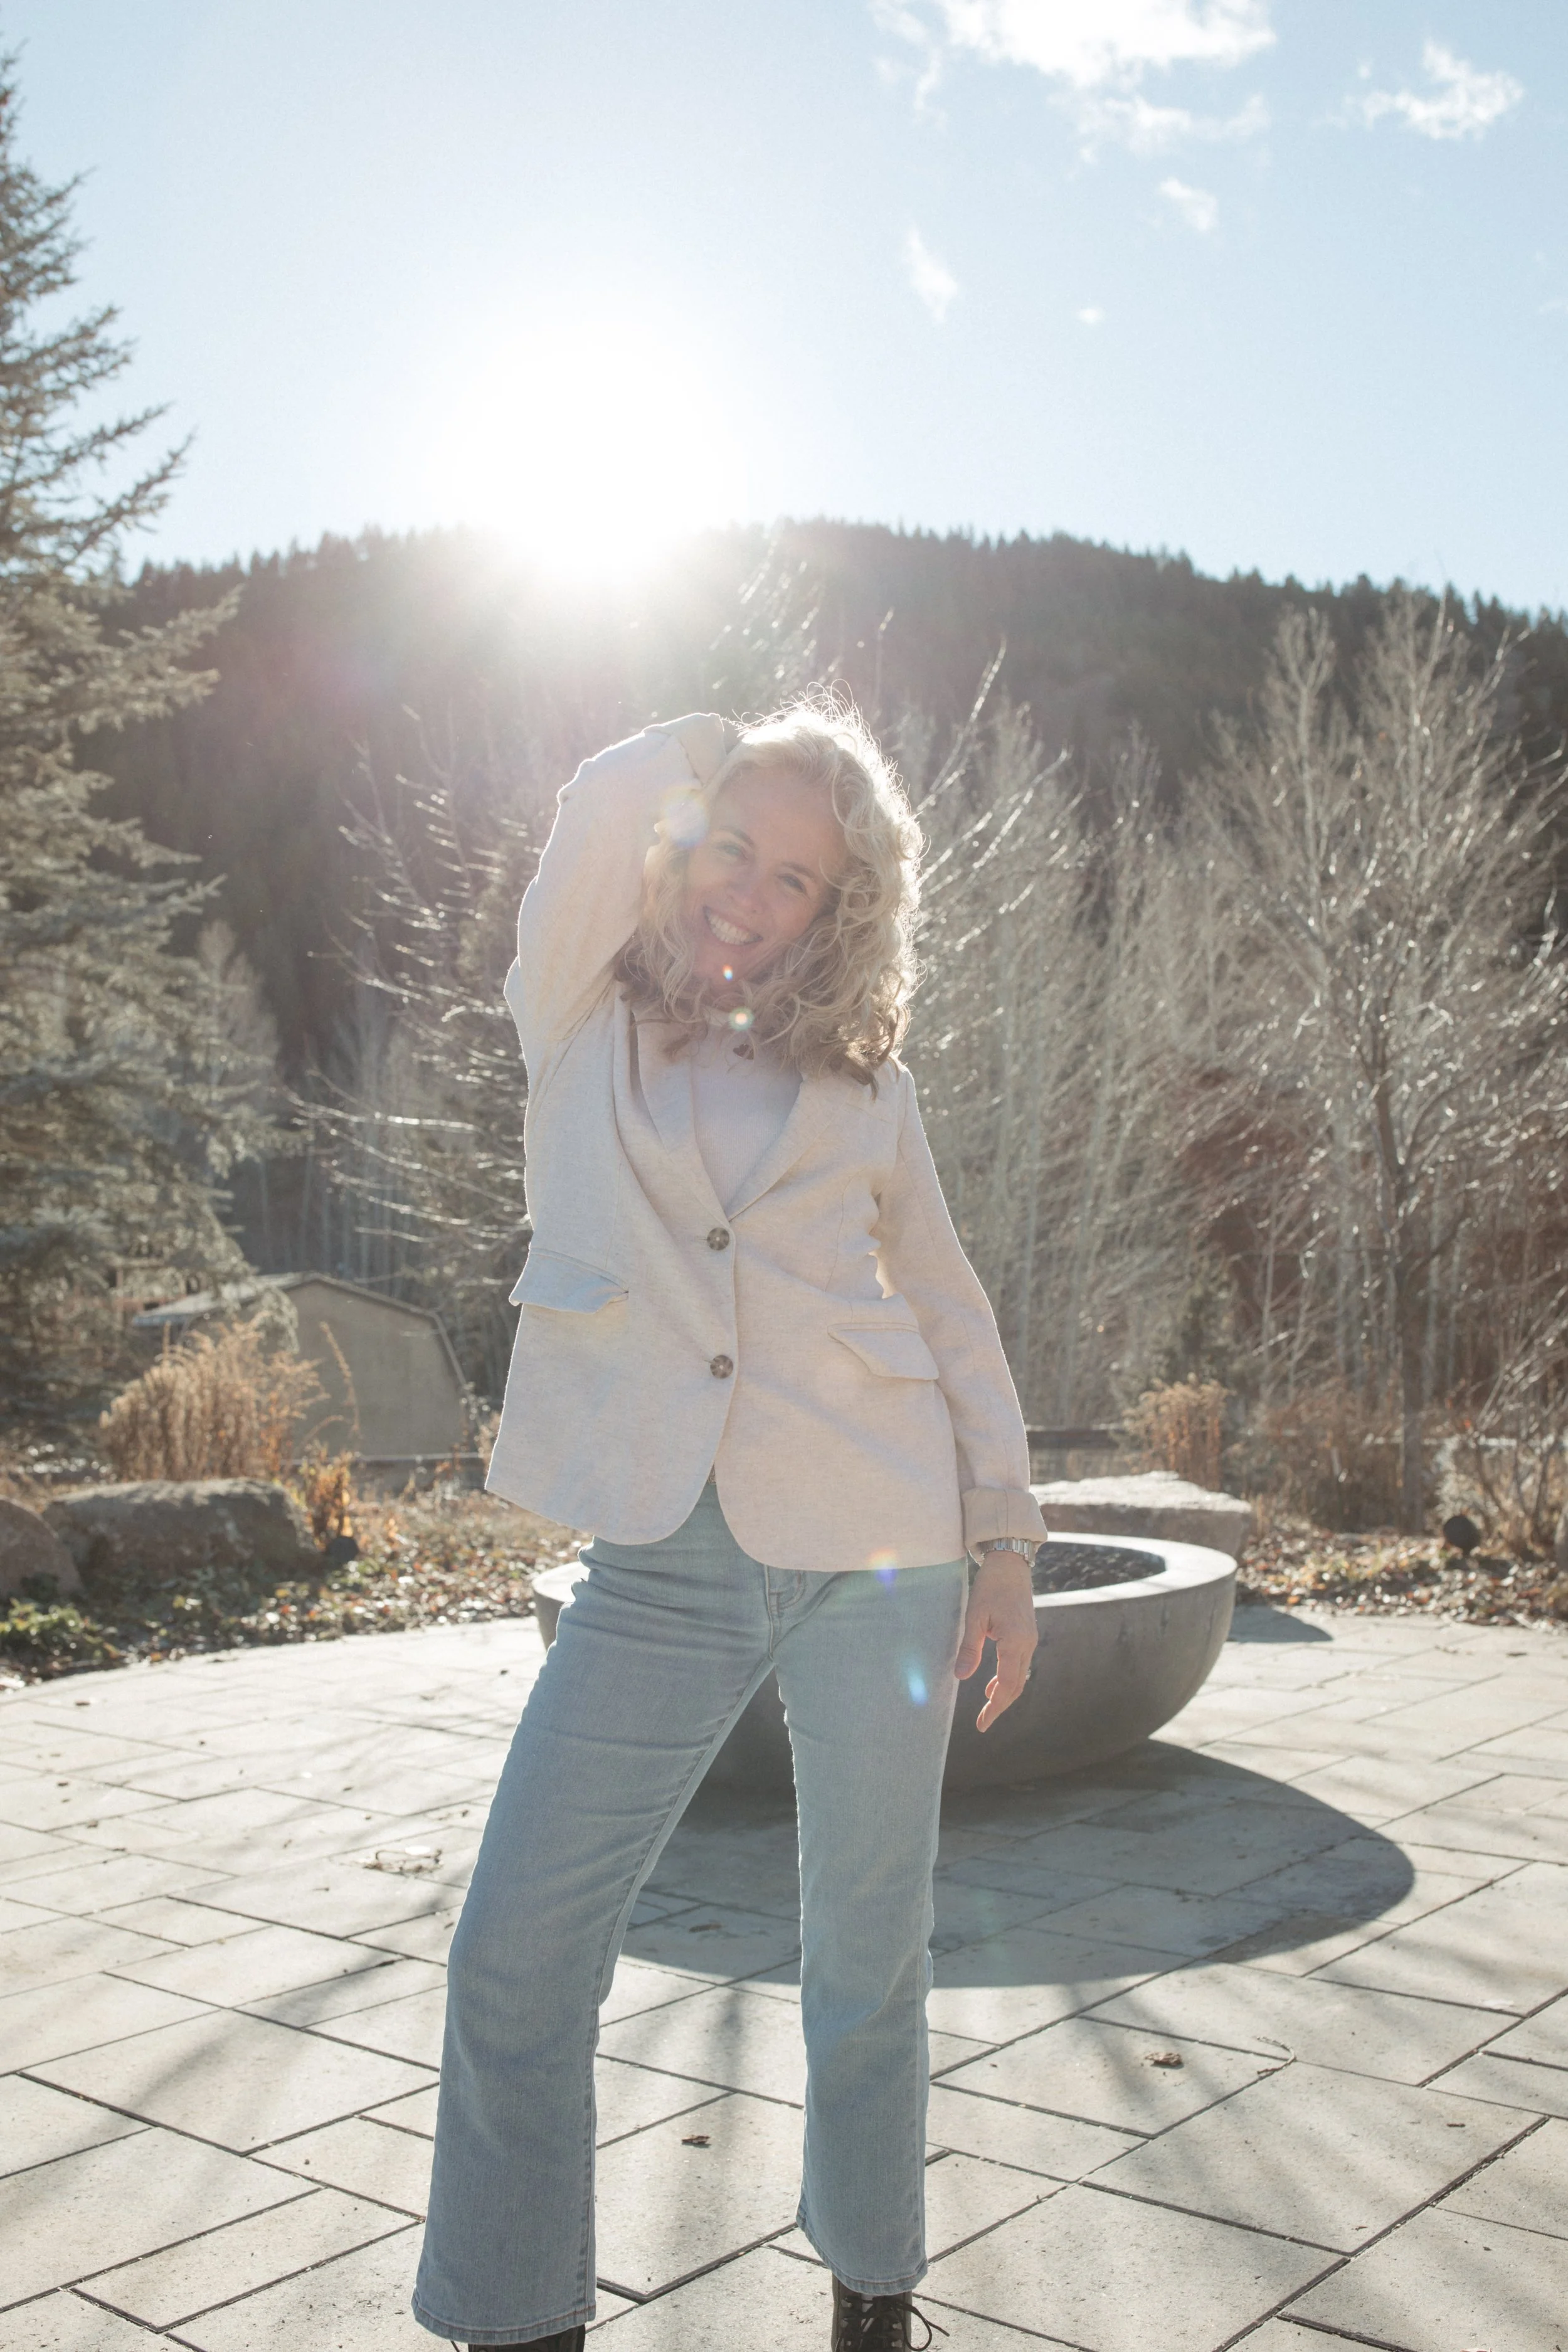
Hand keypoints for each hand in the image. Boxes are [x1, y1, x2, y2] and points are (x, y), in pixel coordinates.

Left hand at [955, 1550, 1038, 1732]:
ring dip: (1004, 1692)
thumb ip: (970, 1649)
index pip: (1006, 1685)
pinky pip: (1019, 1663)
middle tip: (983, 1722)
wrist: (1010, 1564)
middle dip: (1000, 1705)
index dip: (994, 1707)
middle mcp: (1027, 1643)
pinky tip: (992, 1683)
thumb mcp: (974, 1617)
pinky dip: (1007, 1677)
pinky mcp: (1026, 1634)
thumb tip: (960, 1677)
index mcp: (1015, 1642)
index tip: (982, 1724)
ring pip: (1019, 1676)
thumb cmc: (990, 1586)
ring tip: (986, 1706)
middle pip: (1016, 1685)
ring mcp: (1029, 1639)